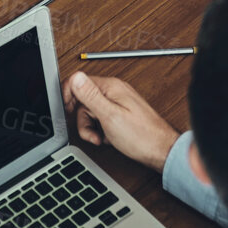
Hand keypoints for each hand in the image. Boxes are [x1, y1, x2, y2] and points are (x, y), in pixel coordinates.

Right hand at [62, 71, 179, 171]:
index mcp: (110, 87)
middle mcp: (114, 91)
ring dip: (91, 127)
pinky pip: (101, 118)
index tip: (67, 111)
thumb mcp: (110, 116)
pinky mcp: (120, 114)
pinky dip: (100, 130)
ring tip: (101, 138)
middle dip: (82, 119)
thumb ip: (91, 96)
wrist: (161, 151)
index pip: (79, 80)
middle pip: (83, 99)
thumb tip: (76, 77)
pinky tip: (108, 138)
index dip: (69, 96)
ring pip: (91, 111)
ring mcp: (117, 102)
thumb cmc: (141, 136)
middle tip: (90, 131)